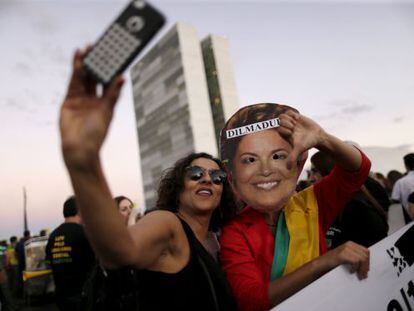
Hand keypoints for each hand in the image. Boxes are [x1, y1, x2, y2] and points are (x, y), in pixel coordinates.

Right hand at [60, 48, 123, 169]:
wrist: (79, 148)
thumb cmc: (97, 133)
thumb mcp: (107, 111)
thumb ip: (113, 93)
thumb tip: (123, 78)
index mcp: (105, 103)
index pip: (108, 82)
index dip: (109, 69)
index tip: (113, 55)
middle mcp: (93, 99)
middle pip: (95, 77)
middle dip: (96, 63)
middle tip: (99, 46)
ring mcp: (81, 99)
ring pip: (84, 77)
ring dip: (86, 63)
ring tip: (88, 48)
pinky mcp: (69, 99)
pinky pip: (74, 82)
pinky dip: (76, 70)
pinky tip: (78, 58)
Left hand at [277, 110, 325, 168]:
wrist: (317, 136)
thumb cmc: (307, 144)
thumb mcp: (299, 150)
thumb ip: (293, 157)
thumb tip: (288, 168)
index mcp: (284, 134)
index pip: (277, 128)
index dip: (284, 129)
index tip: (292, 133)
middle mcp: (286, 128)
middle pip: (278, 120)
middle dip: (286, 123)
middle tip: (294, 127)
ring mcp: (290, 122)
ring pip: (282, 115)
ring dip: (289, 118)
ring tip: (296, 123)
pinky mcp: (295, 117)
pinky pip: (289, 112)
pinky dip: (293, 114)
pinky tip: (298, 118)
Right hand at [319, 241, 369, 279]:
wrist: (321, 264)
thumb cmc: (333, 262)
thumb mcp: (346, 256)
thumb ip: (355, 256)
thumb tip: (366, 265)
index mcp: (350, 244)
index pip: (365, 251)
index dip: (368, 261)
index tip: (366, 270)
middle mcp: (349, 244)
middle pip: (365, 254)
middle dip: (366, 266)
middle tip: (363, 275)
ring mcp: (345, 249)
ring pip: (362, 258)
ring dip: (362, 268)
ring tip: (359, 275)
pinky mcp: (342, 254)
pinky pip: (355, 261)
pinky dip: (355, 268)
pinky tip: (351, 271)